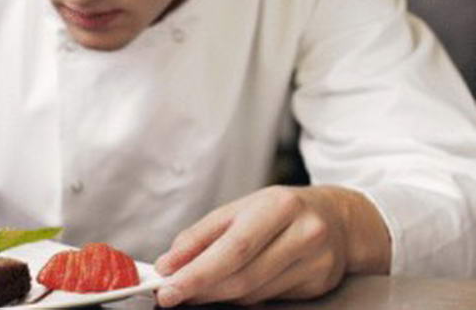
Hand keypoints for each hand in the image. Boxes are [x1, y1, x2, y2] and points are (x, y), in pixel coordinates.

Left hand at [152, 185, 390, 306]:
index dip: (197, 272)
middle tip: (170, 294)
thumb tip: (169, 263)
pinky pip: (268, 299)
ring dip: (218, 294)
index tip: (167, 285)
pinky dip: (241, 296)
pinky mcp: (318, 285)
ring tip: (194, 288)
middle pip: (243, 276)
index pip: (233, 248)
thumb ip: (201, 235)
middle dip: (201, 288)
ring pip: (253, 293)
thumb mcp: (239, 208)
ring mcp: (315, 263)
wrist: (339, 219)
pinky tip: (229, 287)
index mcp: (278, 206)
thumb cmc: (280, 210)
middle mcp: (303, 234)